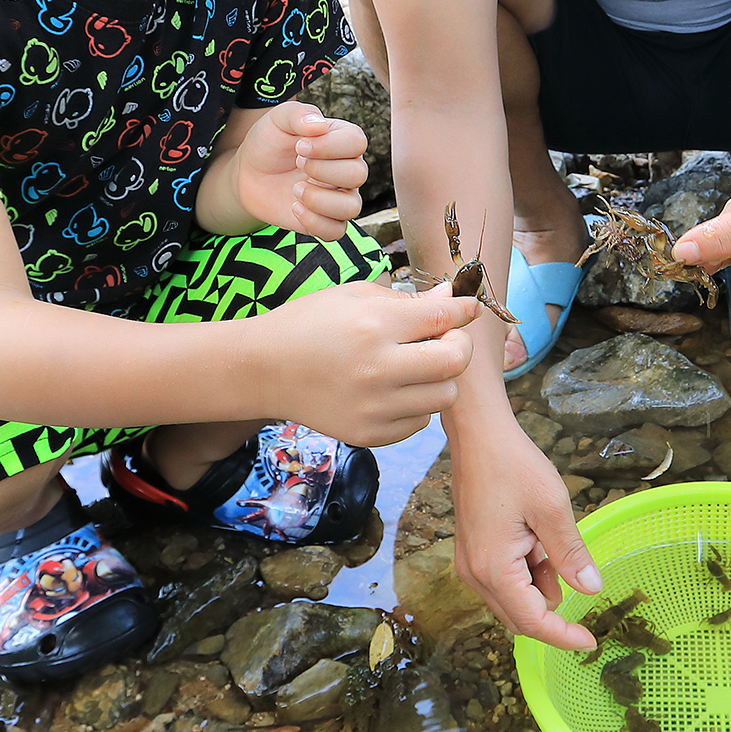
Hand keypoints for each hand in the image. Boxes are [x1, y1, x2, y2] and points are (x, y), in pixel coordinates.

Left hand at [235, 100, 367, 238]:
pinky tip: (295, 207)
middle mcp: (347, 168)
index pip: (357, 142)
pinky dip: (315, 222)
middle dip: (323, 170)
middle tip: (297, 164)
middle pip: (358, 174)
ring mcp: (338, 197)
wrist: (249, 173)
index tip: (299, 146)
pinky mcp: (325, 220)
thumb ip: (298, 114)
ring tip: (295, 189)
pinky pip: (336, 231)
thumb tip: (320, 125)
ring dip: (320, 200)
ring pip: (352, 207)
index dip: (330, 146)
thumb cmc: (269, 142)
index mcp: (341, 140)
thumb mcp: (277, 120)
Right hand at [258, 282, 479, 447]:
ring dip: (439, 377)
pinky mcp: (369, 435)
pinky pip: (420, 422)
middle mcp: (378, 369)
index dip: (464, 310)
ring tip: (415, 365)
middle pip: (455, 362)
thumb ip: (408, 301)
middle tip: (441, 338)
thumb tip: (454, 301)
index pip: (444, 319)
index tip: (467, 308)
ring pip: (445, 396)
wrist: (263, 369)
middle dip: (457, 345)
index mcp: (375, 325)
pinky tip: (394, 388)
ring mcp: (374, 408)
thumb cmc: (309, 323)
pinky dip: (417, 404)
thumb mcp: (355, 296)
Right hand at [450, 420, 601, 651]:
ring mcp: (471, 564)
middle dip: (552, 607)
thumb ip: (571, 554)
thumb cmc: (514, 466)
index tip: (591, 642)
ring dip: (540, 584)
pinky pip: (505, 579)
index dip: (563, 636)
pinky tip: (537, 537)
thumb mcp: (553, 509)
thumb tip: (591, 590)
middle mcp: (475, 574)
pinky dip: (528, 571)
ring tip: (550, 539)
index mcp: (494, 569)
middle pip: (520, 617)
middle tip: (575, 572)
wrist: (479, 435)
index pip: (533, 622)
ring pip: (513, 598)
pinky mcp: (473, 552)